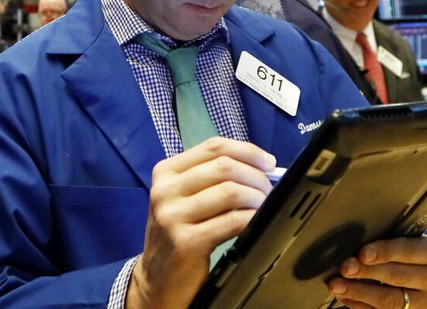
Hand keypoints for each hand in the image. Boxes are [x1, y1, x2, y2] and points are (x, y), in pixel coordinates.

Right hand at [126, 137, 275, 308]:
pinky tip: (255, 222)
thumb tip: (260, 166)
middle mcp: (165, 190)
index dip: (248, 151)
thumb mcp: (184, 197)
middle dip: (256, 176)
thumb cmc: (179, 232)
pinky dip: (251, 218)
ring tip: (263, 206)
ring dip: (256, 197)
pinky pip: (232, 221)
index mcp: (166, 171)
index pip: (214, 146)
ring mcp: (172, 216)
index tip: (269, 163)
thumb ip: (212, 178)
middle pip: (224, 166)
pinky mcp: (186, 242)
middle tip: (267, 189)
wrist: (157, 278)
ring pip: (230, 191)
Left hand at [327, 235, 426, 308]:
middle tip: (345, 268)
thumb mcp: (402, 237)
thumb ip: (384, 237)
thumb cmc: (403, 249)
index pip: (409, 251)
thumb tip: (352, 240)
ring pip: (389, 300)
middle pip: (397, 277)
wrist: (418, 272)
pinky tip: (344, 296)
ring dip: (358, 292)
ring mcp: (425, 302)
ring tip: (336, 285)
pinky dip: (359, 304)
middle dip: (366, 272)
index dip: (384, 252)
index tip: (362, 253)